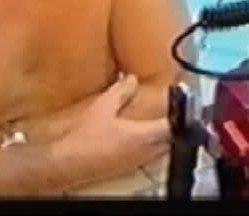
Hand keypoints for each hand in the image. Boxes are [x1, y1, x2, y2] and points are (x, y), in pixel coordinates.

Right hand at [52, 75, 170, 186]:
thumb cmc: (85, 138)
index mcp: (143, 136)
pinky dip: (148, 144)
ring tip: (155, 121)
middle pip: (170, 140)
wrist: (68, 163)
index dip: (179, 115)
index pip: (172, 127)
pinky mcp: (128, 168)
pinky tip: (136, 135)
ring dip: (161, 136)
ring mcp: (137, 162)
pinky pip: (147, 155)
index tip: (180, 103)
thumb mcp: (103, 107)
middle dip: (173, 126)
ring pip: (160, 149)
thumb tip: (132, 80)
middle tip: (170, 111)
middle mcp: (145, 152)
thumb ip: (121, 92)